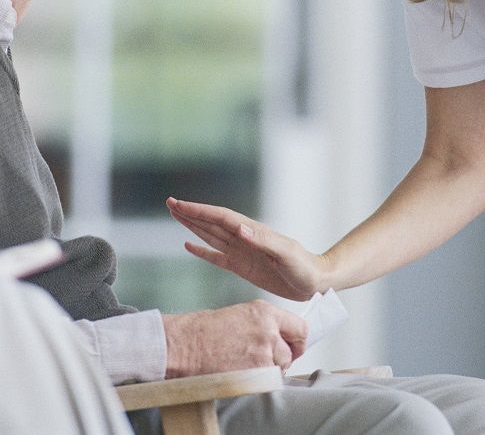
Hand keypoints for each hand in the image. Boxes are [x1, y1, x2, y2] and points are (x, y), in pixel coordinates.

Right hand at [162, 301, 306, 376]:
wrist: (185, 344)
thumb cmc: (203, 330)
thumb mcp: (240, 315)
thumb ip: (263, 325)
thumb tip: (278, 340)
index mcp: (264, 312)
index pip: (300, 327)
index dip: (297, 341)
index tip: (293, 347)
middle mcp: (268, 330)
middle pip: (291, 352)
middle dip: (281, 359)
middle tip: (265, 362)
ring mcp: (264, 352)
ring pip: (280, 368)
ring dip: (268, 371)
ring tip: (246, 366)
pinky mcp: (256, 371)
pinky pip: (268, 381)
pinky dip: (258, 381)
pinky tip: (241, 372)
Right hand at [167, 197, 326, 300]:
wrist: (314, 281)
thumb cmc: (303, 267)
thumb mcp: (285, 254)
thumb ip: (263, 241)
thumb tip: (240, 228)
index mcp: (251, 232)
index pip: (220, 218)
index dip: (199, 211)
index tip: (180, 204)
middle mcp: (243, 239)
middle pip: (211, 222)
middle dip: (190, 213)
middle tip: (170, 203)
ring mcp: (241, 252)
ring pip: (210, 235)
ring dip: (193, 225)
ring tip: (175, 216)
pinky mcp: (241, 266)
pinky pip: (216, 256)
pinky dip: (201, 250)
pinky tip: (189, 245)